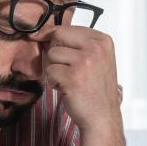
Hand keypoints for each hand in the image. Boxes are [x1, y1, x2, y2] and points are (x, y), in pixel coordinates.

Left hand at [41, 26, 128, 145]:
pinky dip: (52, 82)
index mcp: (103, 40)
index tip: (52, 48)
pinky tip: (65, 89)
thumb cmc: (95, 89)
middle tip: (63, 68)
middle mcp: (96, 48)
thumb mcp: (95, 59)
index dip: (55, 39)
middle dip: (54, 53)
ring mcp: (85, 62)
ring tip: (68, 81)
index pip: (67, 28)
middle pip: (57, 37)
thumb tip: (44, 32)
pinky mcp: (73, 77)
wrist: (102, 117)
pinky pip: (49, 71)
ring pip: (51, 55)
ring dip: (54, 69)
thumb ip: (77, 44)